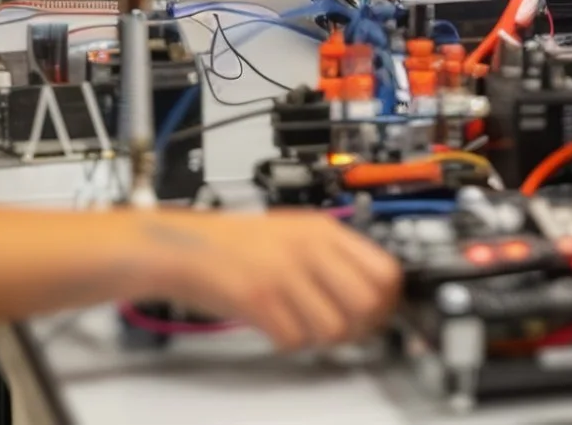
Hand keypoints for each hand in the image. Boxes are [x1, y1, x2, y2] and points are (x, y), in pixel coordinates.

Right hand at [138, 207, 400, 350]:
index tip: (380, 313)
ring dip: (322, 338)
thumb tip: (375, 292)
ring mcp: (285, 274)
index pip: (385, 271)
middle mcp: (309, 248)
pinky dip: (289, 342)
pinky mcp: (259, 299)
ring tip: (304, 327)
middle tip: (345, 330)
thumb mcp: (295, 232)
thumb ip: (333, 256)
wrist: (184, 247)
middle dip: (362, 326)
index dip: (388, 301)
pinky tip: (277, 326)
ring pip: (334, 328)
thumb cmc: (235, 243)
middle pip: (368, 303)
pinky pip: (295, 339)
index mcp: (323, 230)